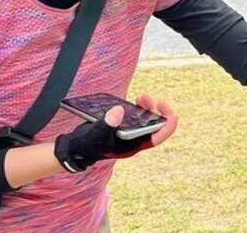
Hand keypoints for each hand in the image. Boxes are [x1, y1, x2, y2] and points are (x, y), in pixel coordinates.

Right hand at [54, 95, 177, 171]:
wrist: (75, 149)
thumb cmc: (86, 146)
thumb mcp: (96, 135)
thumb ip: (107, 124)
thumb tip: (120, 109)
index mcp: (133, 147)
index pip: (157, 138)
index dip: (168, 125)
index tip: (171, 112)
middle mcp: (133, 141)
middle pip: (154, 126)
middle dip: (156, 111)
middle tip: (147, 98)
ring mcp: (128, 134)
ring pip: (146, 120)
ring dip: (147, 108)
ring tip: (141, 96)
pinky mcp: (122, 128)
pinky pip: (136, 117)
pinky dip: (137, 109)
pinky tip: (134, 101)